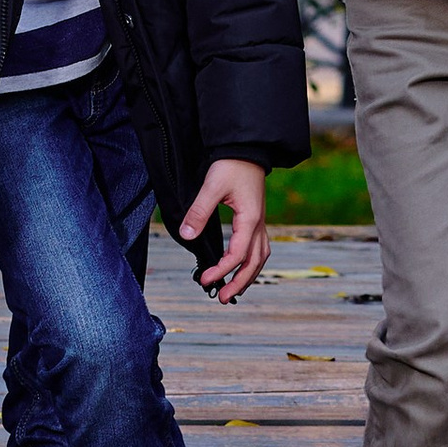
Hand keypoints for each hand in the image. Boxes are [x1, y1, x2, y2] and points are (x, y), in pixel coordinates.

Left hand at [182, 157, 270, 299]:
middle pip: (254, 263)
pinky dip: (252, 263)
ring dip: (249, 276)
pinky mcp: (256, 218)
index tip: (204, 279)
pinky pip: (259, 247)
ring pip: (260, 257)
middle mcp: (259, 224)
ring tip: (234, 290)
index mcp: (250, 220)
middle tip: (223, 298)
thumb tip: (187, 236)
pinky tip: (242, 267)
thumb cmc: (231, 165)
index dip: (221, 270)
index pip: (237, 254)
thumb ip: (199, 212)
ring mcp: (260, 222)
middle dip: (239, 283)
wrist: (246, 148)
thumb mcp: (212, 187)